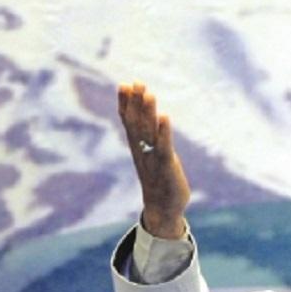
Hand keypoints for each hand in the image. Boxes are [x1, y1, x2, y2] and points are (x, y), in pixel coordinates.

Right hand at [118, 81, 189, 238]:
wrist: (162, 209)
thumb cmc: (159, 181)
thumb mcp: (151, 158)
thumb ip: (149, 142)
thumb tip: (148, 127)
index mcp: (138, 148)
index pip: (129, 122)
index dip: (125, 104)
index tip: (124, 84)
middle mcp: (142, 151)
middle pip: (136, 124)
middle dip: (136, 103)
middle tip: (136, 82)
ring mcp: (152, 158)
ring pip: (148, 132)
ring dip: (148, 112)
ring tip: (149, 93)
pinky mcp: (166, 166)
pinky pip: (163, 146)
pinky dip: (164, 132)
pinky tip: (165, 117)